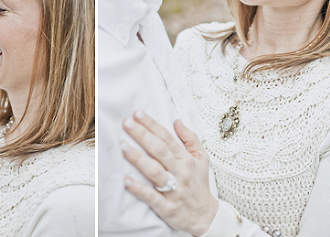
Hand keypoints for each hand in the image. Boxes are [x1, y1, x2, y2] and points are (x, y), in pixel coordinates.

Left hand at [121, 111, 218, 236]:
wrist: (206, 216)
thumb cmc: (199, 185)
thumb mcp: (201, 159)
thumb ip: (190, 139)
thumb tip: (177, 121)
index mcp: (187, 160)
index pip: (167, 139)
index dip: (152, 125)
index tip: (137, 114)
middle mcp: (180, 173)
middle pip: (160, 151)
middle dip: (143, 136)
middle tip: (127, 123)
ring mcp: (173, 190)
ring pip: (155, 172)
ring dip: (138, 159)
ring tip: (123, 146)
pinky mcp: (167, 207)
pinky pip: (152, 197)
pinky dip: (139, 189)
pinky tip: (126, 180)